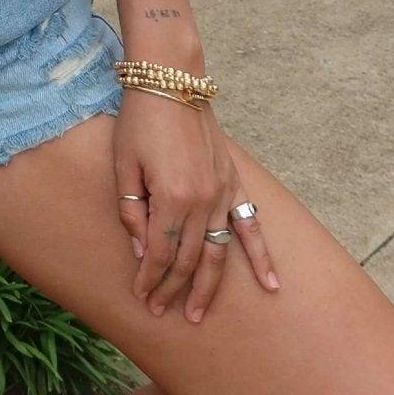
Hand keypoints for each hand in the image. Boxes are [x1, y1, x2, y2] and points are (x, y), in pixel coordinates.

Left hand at [112, 88, 278, 322]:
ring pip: (218, 251)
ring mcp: (223, 192)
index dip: (150, 279)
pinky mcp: (233, 182)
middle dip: (173, 289)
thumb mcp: (123, 166)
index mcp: (171, 198)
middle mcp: (202, 200)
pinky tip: (270, 284)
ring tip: (199, 314)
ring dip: (209, 285)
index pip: (160, 254)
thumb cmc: (139, 121)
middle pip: (188, 259)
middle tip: (161, 312)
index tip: (141, 298)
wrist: (170, 79)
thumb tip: (143, 253)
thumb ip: (132, 212)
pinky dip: (260, 255)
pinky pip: (250, 225)